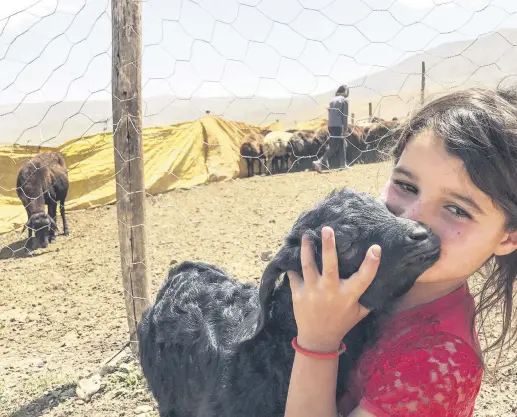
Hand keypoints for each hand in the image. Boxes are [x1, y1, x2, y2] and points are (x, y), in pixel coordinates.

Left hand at [287, 226, 380, 352]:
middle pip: (329, 264)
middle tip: (327, 228)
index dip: (371, 262)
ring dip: (306, 249)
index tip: (375, 247)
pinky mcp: (299, 294)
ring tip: (306, 235)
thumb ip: (368, 297)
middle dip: (328, 245)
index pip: (364, 277)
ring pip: (308, 265)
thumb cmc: (341, 323)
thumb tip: (384, 279)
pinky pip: (294, 275)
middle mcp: (330, 291)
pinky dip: (291, 264)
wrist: (318, 339)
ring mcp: (313, 291)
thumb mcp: (359, 312)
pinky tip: (290, 253)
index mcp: (348, 295)